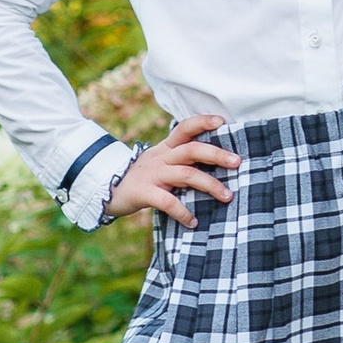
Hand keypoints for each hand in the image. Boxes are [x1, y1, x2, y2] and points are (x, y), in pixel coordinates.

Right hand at [107, 115, 241, 227]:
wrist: (105, 190)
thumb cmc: (142, 177)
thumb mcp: (159, 161)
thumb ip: (182, 160)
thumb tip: (217, 161)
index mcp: (165, 147)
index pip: (185, 128)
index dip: (203, 122)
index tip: (223, 121)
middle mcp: (161, 157)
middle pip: (192, 150)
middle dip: (217, 155)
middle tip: (237, 162)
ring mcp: (152, 174)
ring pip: (187, 175)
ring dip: (210, 185)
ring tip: (227, 196)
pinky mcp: (144, 193)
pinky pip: (168, 201)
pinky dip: (183, 212)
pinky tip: (193, 221)